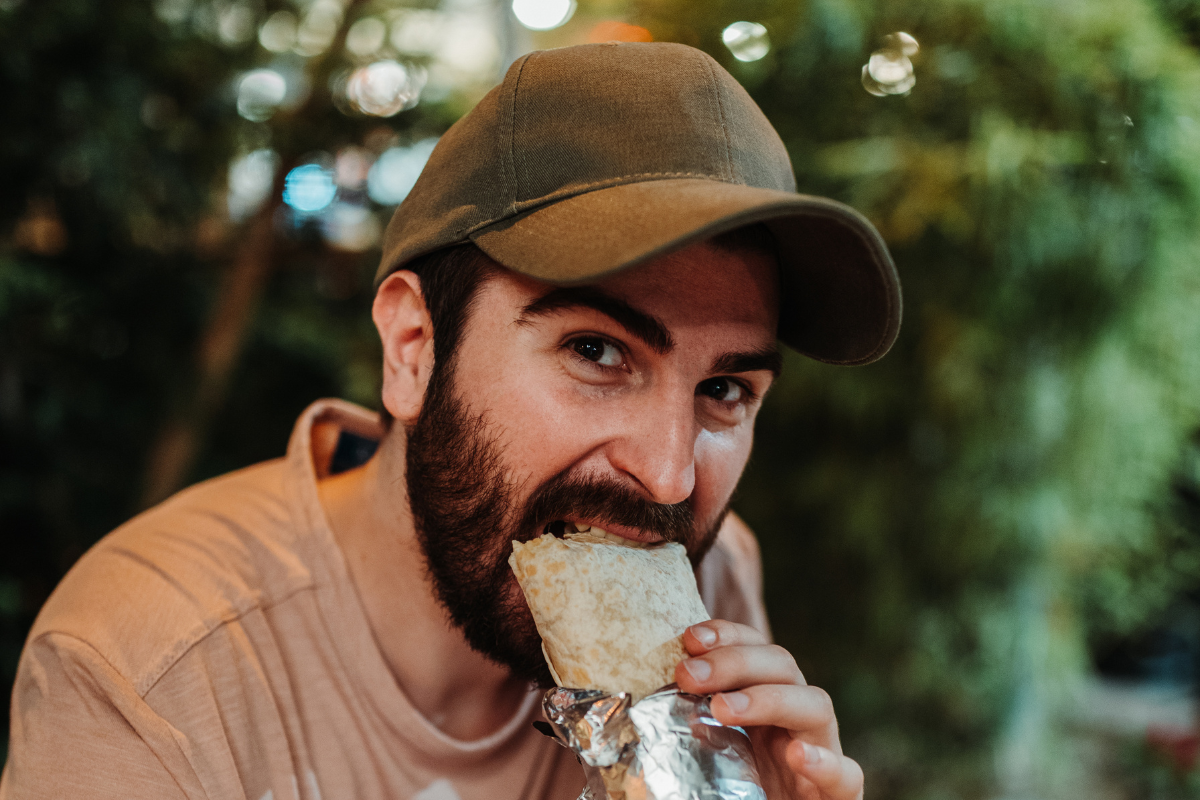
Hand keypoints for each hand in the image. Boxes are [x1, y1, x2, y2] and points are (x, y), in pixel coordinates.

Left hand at [673, 620, 863, 799]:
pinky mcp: (840, 794)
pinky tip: (798, 756)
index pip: (753, 647)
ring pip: (816, 704)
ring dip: (768, 698)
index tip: (688, 638)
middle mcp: (795, 718)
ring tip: (723, 708)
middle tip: (689, 674)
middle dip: (735, 660)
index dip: (726, 634)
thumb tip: (621, 713)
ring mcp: (822, 751)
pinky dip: (825, 762)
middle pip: (782, 664)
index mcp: (762, 701)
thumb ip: (674, 731)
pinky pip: (847, 774)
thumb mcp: (697, 757)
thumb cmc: (725, 792)